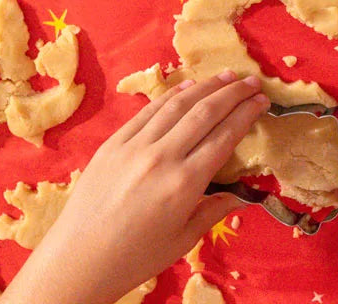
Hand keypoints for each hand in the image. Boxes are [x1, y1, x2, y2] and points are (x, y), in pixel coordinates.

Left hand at [1, 72, 269, 303]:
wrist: (75, 262)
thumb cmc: (134, 258)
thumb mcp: (182, 241)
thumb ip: (214, 210)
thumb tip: (243, 194)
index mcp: (184, 184)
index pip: (224, 136)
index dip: (247, 114)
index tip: (263, 100)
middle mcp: (161, 157)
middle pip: (206, 112)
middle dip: (233, 93)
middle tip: (253, 80)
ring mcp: (134, 146)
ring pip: (178, 104)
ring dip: (207, 86)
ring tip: (228, 75)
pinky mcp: (113, 143)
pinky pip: (149, 110)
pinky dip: (172, 94)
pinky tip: (188, 86)